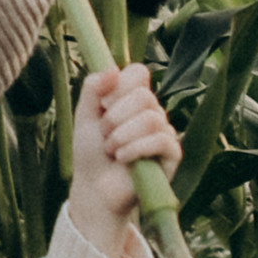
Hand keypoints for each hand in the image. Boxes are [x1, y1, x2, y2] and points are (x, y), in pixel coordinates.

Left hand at [66, 62, 180, 257]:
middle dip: (116, 116)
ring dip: (122, 135)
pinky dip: (135, 148)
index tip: (104, 104)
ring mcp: (165, 131)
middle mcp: (152, 111)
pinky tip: (122, 158)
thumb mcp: (85, 116)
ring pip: (151, 118)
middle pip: (144, 95)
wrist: (95, 189)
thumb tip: (113, 69)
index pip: (138, 73)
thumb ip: (93, 89)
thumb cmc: (91, 153)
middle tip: (104, 134)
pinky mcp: (172, 154)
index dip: (120, 86)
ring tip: (111, 150)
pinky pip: (161, 140)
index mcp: (133, 99)